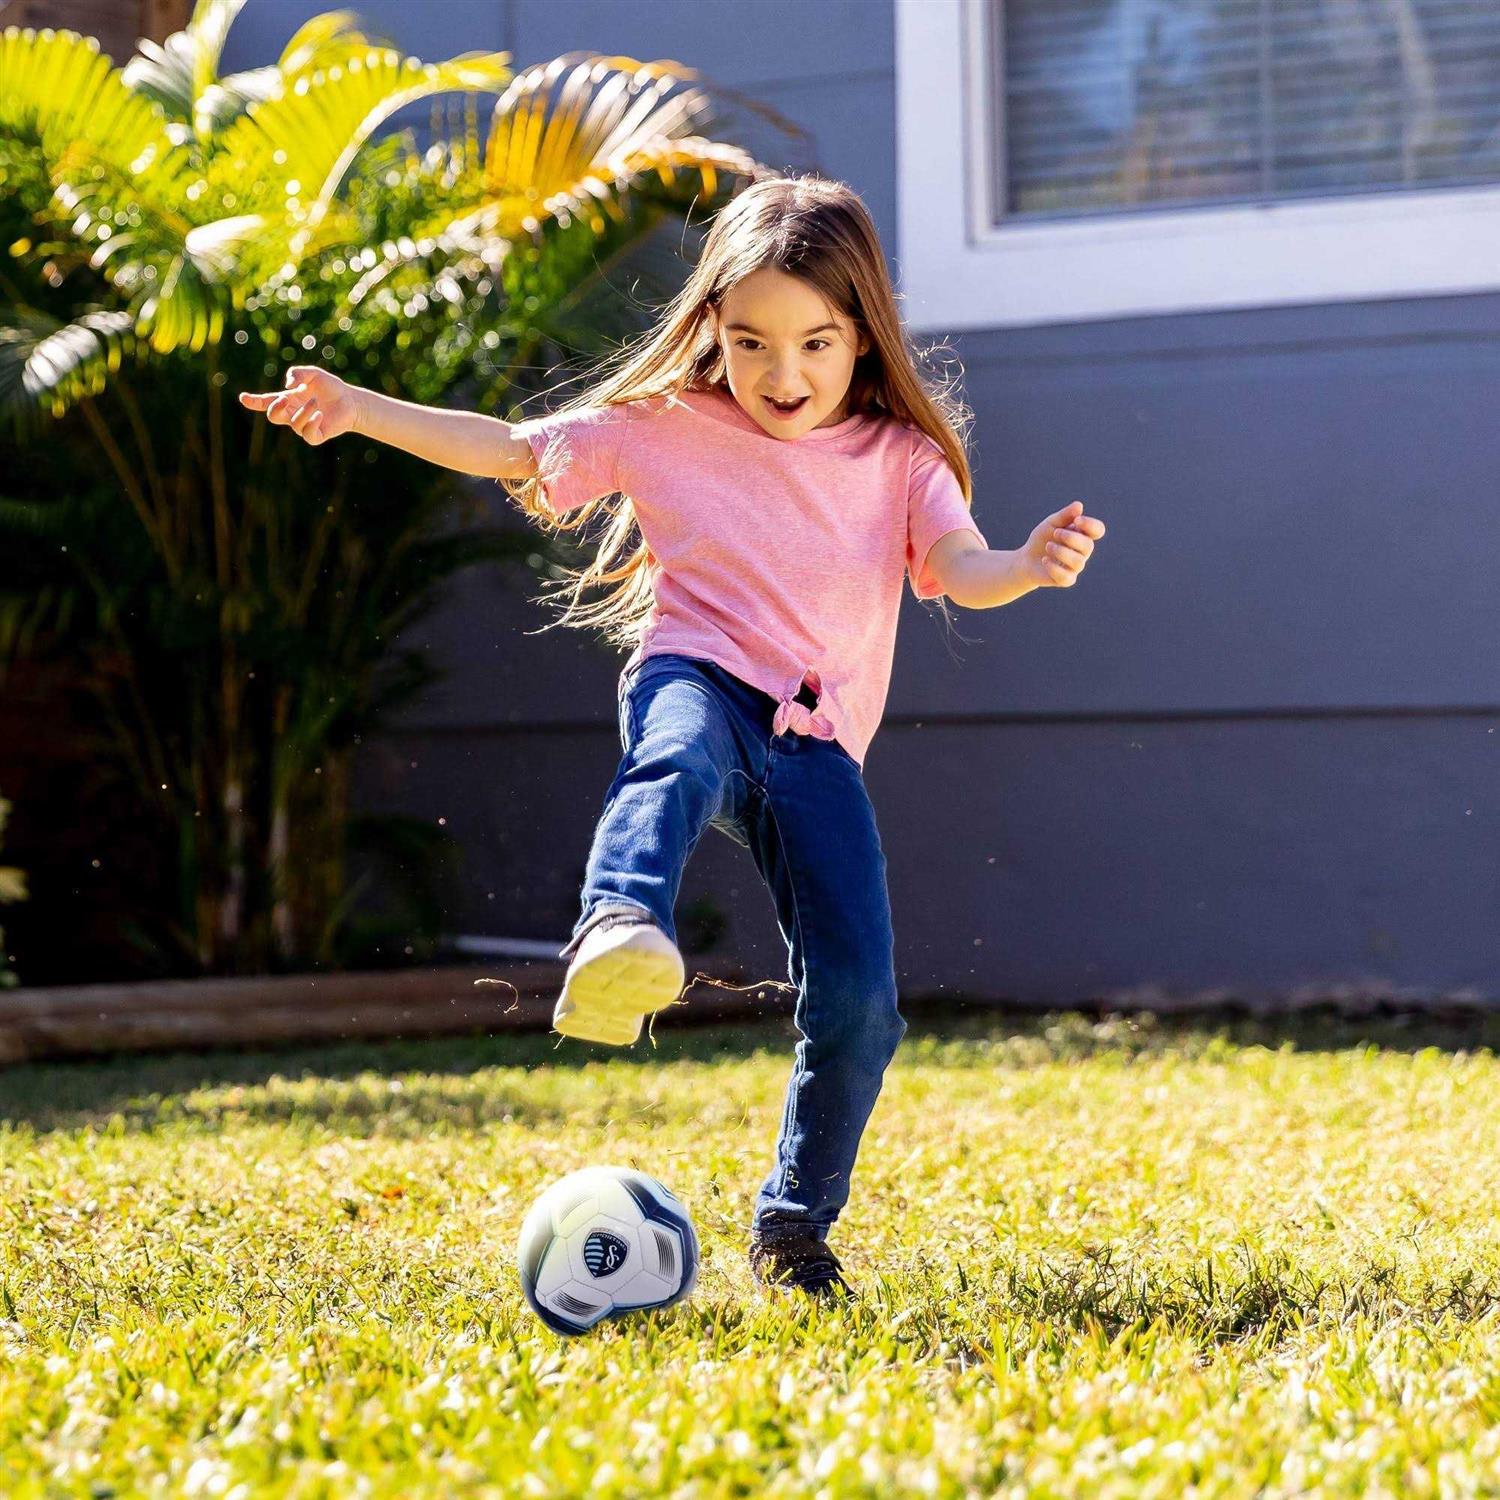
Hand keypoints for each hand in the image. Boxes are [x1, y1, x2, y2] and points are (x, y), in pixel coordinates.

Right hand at [238, 365, 358, 445]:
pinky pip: (308, 434)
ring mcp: (304, 426)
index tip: (243, 398)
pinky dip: (311, 424)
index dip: (254, 401)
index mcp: (288, 400)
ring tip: (315, 402)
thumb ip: (298, 373)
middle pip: (274, 416)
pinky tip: (318, 415)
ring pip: (293, 423)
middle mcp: (293, 414)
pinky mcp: (317, 435)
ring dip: (303, 411)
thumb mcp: (313, 374)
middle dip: (276, 407)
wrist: (350, 401)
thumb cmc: (330, 388)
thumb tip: (289, 385)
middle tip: (286, 397)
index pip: (267, 402)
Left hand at [1022, 501, 1105, 587]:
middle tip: (1055, 533)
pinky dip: (1053, 567)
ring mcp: (1076, 567)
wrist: (1026, 559)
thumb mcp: (1051, 523)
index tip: (1076, 520)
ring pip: (1078, 562)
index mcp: (1082, 535)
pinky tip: (1045, 560)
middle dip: (1071, 538)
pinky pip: (1066, 576)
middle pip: (1088, 546)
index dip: (1090, 525)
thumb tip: (1079, 505)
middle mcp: (1083, 552)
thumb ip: (1065, 515)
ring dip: (1061, 552)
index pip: (1098, 530)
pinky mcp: (1067, 580)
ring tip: (1048, 546)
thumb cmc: (1042, 539)